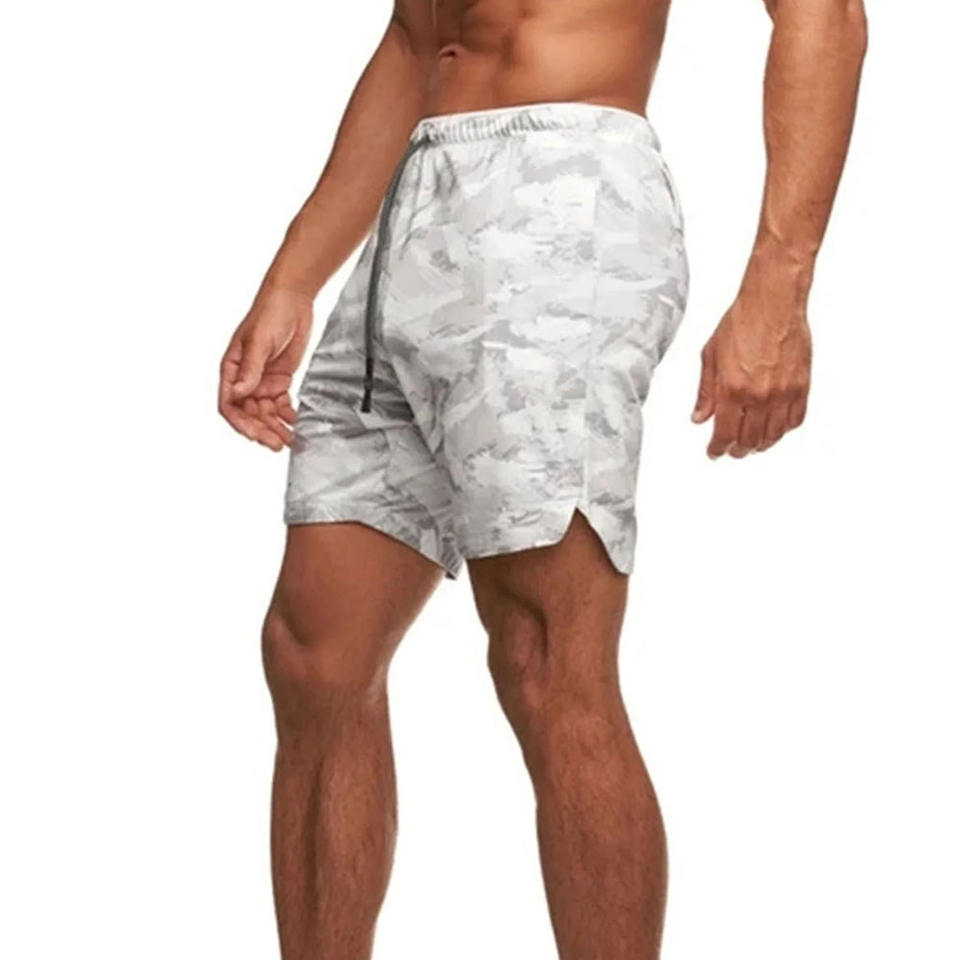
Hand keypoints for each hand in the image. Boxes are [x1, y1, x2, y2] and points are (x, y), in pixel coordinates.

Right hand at [218, 286, 312, 450]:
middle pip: (249, 413)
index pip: (230, 404)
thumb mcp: (258, 341)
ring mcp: (262, 381)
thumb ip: (250, 369)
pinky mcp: (280, 380)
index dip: (241, 422)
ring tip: (289, 440)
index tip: (255, 434)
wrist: (293, 300)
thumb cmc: (270, 313)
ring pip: (266, 413)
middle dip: (262, 430)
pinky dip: (288, 416)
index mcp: (232, 369)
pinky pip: (281, 404)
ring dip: (276, 427)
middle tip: (277, 443)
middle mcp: (245, 379)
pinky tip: (296, 424)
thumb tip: (240, 392)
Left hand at [692, 265, 811, 457]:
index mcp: (732, 390)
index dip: (718, 448)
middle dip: (737, 450)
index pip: (724, 433)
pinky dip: (783, 431)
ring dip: (760, 445)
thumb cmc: (741, 322)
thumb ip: (705, 392)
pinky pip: (795, 420)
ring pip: (773, 435)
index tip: (714, 453)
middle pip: (749, 439)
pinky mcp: (802, 386)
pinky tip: (775, 430)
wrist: (773, 303)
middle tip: (731, 451)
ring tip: (752, 445)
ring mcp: (783, 393)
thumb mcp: (710, 357)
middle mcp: (759, 396)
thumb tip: (699, 418)